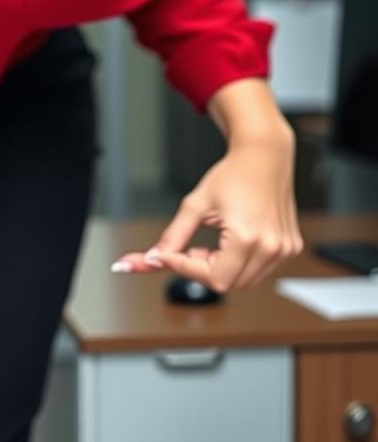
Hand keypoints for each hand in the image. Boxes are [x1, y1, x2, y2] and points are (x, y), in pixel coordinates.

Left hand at [111, 126, 303, 290]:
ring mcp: (284, 250)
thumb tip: (152, 259)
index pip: (213, 278)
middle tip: (190, 249)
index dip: (184, 269)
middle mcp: (271, 248)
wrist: (263, 157)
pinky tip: (230, 243)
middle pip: (228, 283)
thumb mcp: (195, 205)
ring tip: (212, 243)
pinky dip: (239, 264)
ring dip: (221, 269)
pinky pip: (258, 270)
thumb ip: (173, 237)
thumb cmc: (232, 175)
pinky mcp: (289, 248)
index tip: (166, 256)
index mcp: (247, 237)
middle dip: (202, 270)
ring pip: (244, 281)